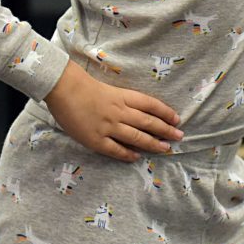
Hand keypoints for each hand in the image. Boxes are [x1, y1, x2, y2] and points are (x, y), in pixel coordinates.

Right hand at [44, 61, 182, 161]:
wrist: (64, 89)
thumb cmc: (84, 86)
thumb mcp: (111, 89)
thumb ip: (124, 100)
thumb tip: (142, 113)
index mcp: (123, 96)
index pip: (151, 105)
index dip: (165, 113)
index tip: (177, 119)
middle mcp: (120, 112)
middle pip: (148, 123)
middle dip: (166, 130)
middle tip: (179, 137)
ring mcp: (108, 127)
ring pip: (136, 138)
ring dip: (153, 144)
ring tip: (165, 149)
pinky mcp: (95, 140)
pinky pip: (116, 150)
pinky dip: (128, 155)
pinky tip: (137, 157)